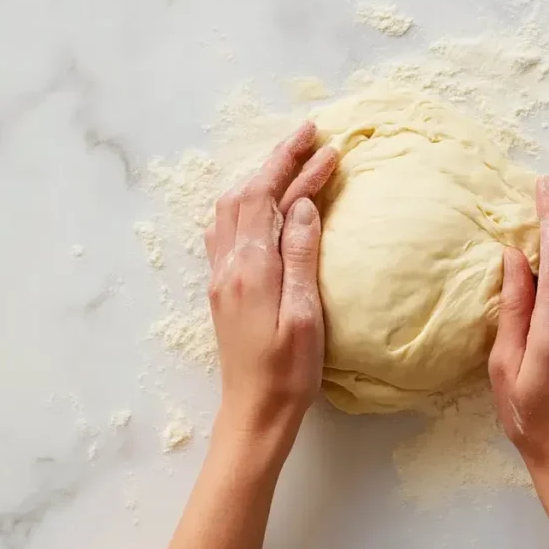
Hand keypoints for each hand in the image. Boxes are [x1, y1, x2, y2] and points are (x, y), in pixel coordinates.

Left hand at [204, 122, 337, 456]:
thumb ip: (300, 255)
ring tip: (288, 160)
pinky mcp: (224, 288)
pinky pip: (227, 228)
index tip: (326, 144)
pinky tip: (259, 203)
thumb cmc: (288, 372)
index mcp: (252, 268)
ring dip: (259, 177)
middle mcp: (229, 265)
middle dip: (277, 160)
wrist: (254, 413)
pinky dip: (246, 202)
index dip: (296, 166)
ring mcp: (222, 276)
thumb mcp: (304, 314)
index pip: (270, 199)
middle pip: (246, 194)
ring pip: (231, 208)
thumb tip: (302, 204)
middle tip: (309, 136)